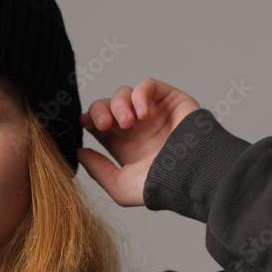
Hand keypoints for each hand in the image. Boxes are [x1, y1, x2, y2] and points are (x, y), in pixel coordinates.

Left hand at [76, 77, 199, 206]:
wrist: (192, 173)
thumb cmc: (161, 185)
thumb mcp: (119, 186)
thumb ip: (97, 170)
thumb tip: (79, 152)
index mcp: (127, 146)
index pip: (100, 124)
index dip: (90, 119)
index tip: (85, 123)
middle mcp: (140, 128)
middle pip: (109, 105)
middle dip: (100, 110)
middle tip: (104, 123)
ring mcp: (156, 113)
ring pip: (125, 93)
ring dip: (119, 103)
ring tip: (128, 121)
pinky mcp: (171, 100)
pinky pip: (148, 85)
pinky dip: (140, 94)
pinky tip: (142, 112)